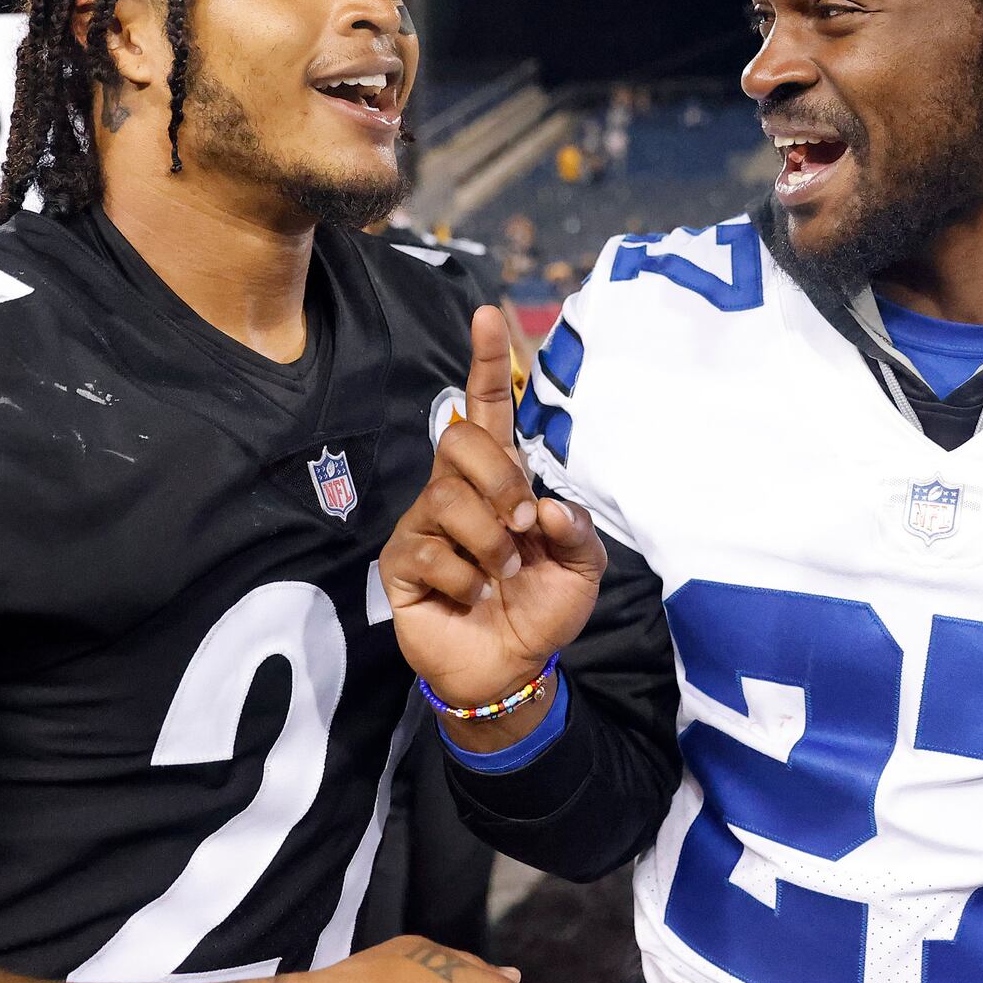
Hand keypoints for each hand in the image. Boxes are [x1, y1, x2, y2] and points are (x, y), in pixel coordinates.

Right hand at [382, 306, 603, 711]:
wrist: (510, 667)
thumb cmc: (541, 608)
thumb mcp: (581, 569)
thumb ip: (577, 530)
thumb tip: (546, 505)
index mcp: (499, 479)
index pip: (488, 410)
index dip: (487, 364)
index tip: (488, 315)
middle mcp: (455, 490)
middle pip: (458, 440)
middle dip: (500, 481)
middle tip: (522, 526)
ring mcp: (424, 524)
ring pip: (447, 499)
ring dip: (490, 543)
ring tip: (501, 576)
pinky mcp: (401, 562)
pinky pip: (430, 549)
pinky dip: (464, 578)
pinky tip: (470, 595)